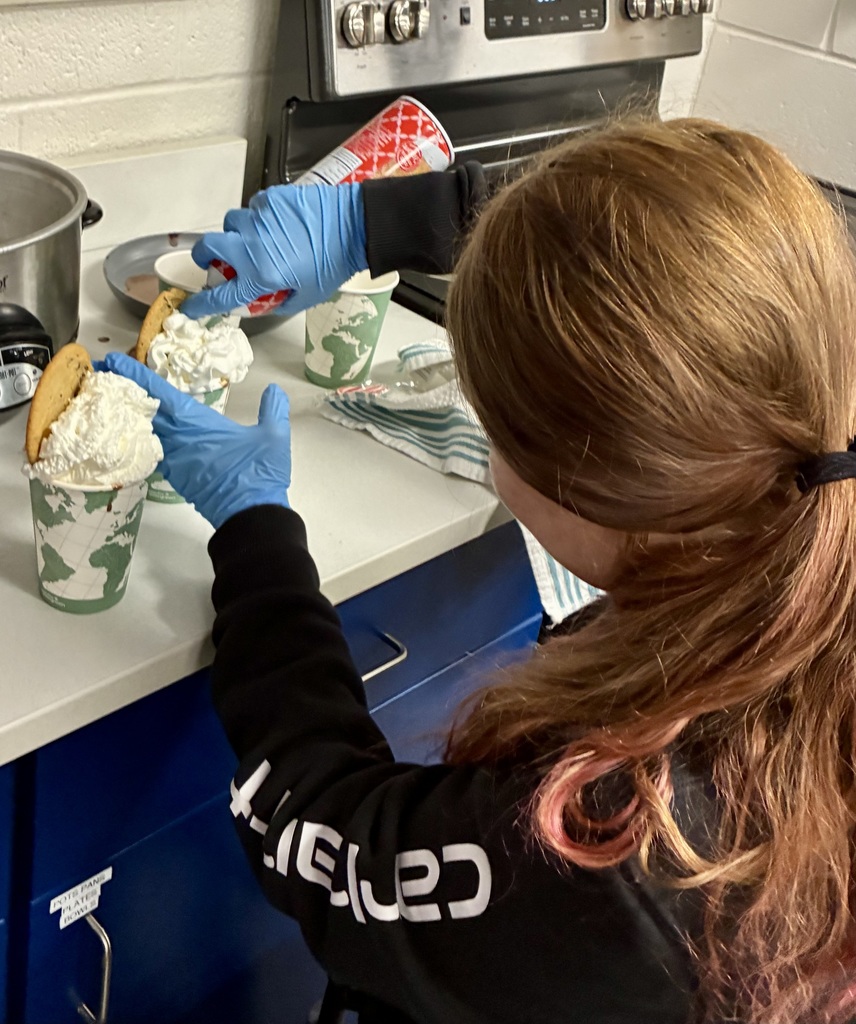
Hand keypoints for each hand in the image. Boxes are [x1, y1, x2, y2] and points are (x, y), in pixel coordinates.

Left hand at [99, 353, 290, 528]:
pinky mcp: (178, 479)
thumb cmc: (259, 475)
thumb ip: (273, 410)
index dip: (136, 377)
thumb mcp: (274, 437)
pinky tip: (144, 437)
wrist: (250, 518)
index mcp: (198, 425)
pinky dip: (144, 440)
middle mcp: (180, 441)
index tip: (114, 363)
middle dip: (124, 392)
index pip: (160, 395)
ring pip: (146, 434)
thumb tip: (274, 391)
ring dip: (131, 417)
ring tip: (118, 402)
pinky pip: (154, 454)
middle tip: (103, 376)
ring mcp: (176, 462)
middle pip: (144, 412)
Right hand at [181, 182, 367, 318]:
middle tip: (212, 261)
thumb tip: (260, 302)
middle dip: (204, 256)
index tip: (191, 307)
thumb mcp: (305, 297)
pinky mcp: (270, 199)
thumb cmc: (334, 265)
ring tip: (254, 240)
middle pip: (208, 246)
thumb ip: (276, 302)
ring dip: (236, 234)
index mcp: (260, 276)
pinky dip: (259, 218)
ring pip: (231, 223)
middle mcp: (252, 245)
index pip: (220, 295)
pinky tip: (277, 225)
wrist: (354, 228)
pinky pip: (254, 208)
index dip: (201, 304)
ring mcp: (259, 218)